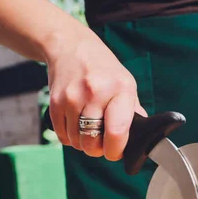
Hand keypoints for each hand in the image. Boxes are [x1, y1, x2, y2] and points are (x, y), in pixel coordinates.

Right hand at [46, 30, 146, 160]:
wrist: (70, 46)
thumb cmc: (103, 69)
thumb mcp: (125, 83)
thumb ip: (133, 112)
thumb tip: (141, 138)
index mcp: (120, 89)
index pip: (117, 132)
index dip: (116, 151)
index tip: (115, 152)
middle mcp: (96, 92)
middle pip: (93, 142)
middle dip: (97, 150)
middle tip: (101, 143)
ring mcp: (73, 97)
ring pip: (77, 142)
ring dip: (83, 143)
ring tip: (88, 129)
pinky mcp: (56, 102)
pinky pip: (62, 136)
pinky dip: (69, 137)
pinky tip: (75, 125)